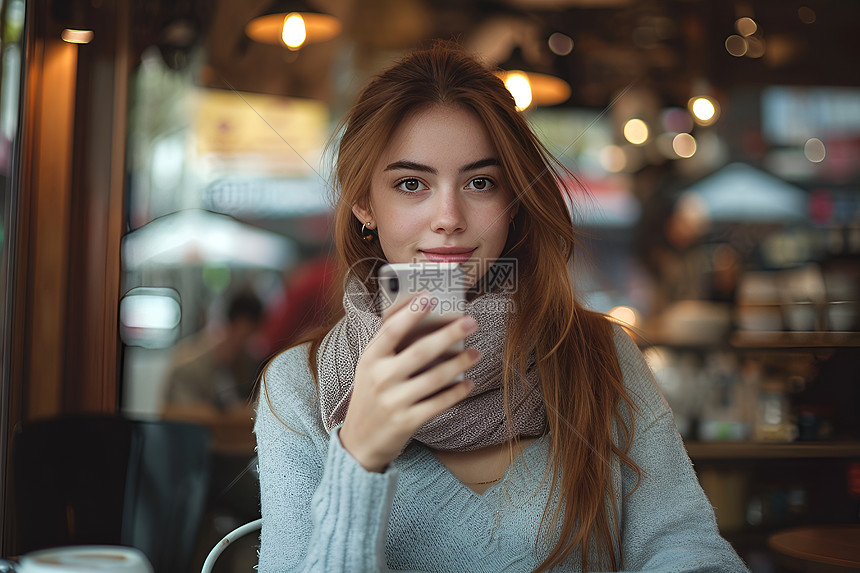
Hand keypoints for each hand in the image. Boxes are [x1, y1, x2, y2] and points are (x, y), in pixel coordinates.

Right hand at [339, 295, 478, 471]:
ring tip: (476, 352)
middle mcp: (380, 378)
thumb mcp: (370, 367)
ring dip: (460, 363)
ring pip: (434, 378)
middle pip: (420, 351)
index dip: (411, 313)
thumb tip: (420, 314)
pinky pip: (439, 403)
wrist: (359, 441)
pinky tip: (469, 382)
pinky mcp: (407, 422)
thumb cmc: (371, 394)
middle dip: (448, 334)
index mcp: (370, 359)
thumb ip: (389, 343)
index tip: (431, 298)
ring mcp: (394, 401)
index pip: (391, 330)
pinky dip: (457, 392)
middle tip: (470, 322)